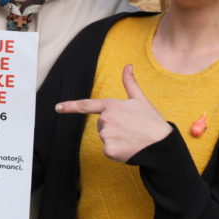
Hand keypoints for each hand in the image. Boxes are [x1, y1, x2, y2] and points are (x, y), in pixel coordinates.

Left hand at [55, 64, 170, 162]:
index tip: (57, 108)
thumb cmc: (151, 121)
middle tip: (130, 129)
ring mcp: (107, 135)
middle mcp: (106, 120)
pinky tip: (129, 148)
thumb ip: (130, 83)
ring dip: (116, 140)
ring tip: (131, 138)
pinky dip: (117, 152)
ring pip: (105, 139)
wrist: (161, 144)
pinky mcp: (109, 150)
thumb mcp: (141, 99)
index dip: (70, 106)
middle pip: (101, 126)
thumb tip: (128, 66)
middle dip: (113, 128)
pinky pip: (109, 151)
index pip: (86, 105)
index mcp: (111, 106)